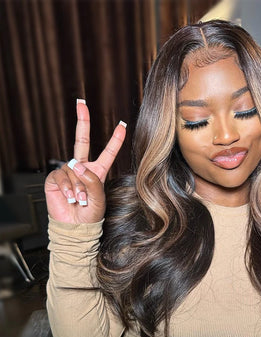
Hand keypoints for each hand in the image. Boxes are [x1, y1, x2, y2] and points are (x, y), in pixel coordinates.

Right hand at [45, 100, 125, 223]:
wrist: (74, 226)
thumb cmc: (90, 214)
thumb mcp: (99, 198)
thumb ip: (92, 181)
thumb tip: (77, 165)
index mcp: (98, 171)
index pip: (108, 152)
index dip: (115, 139)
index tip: (122, 125)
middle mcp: (82, 168)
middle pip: (81, 140)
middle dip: (82, 121)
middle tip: (81, 103)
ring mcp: (68, 172)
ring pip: (73, 170)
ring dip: (78, 187)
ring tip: (80, 200)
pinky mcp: (54, 179)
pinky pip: (61, 176)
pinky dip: (67, 188)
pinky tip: (69, 197)